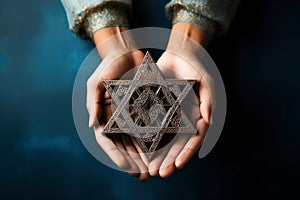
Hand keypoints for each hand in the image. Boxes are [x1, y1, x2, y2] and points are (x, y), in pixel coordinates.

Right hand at [86, 27, 148, 180]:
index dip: (115, 155)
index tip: (125, 167)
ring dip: (143, 156)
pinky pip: (148, 127)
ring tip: (151, 169)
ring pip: (136, 140)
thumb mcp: (97, 83)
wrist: (126, 52)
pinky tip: (160, 151)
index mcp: (103, 115)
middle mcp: (116, 118)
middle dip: (132, 161)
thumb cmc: (109, 66)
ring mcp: (130, 114)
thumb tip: (91, 126)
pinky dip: (152, 140)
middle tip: (142, 174)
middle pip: (123, 145)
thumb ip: (93, 103)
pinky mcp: (143, 108)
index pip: (107, 140)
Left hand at [148, 23, 213, 177]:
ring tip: (149, 168)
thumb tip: (207, 121)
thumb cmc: (196, 67)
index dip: (186, 153)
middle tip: (159, 173)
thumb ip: (207, 101)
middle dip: (168, 159)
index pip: (192, 139)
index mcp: (195, 116)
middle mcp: (182, 119)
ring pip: (162, 138)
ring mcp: (169, 114)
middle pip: (176, 144)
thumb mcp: (205, 82)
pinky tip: (139, 148)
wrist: (179, 53)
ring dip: (157, 154)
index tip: (177, 165)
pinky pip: (150, 124)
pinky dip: (146, 136)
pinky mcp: (156, 107)